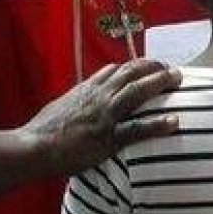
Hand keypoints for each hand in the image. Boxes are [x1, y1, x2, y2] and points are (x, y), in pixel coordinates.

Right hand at [20, 59, 180, 174]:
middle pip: (131, 74)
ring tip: (177, 79)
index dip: (133, 66)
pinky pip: (138, 129)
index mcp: (86, 89)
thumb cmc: (42, 131)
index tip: (147, 66)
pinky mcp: (108, 138)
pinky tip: (174, 121)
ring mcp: (105, 116)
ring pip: (137, 92)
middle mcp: (98, 97)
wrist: (35, 147)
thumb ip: (75, 101)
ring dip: (160, 83)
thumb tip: (81, 101)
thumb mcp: (60, 107)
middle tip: (170, 67)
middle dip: (153, 67)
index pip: (114, 70)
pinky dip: (157, 124)